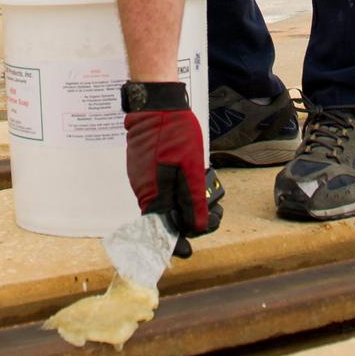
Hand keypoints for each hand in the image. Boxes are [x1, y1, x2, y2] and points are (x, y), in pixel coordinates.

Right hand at [124, 107, 208, 236]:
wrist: (156, 104)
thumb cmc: (176, 133)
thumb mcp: (192, 168)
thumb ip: (192, 200)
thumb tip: (195, 228)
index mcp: (153, 194)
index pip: (161, 231)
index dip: (175, 242)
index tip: (187, 251)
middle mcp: (143, 189)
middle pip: (163, 218)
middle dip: (187, 221)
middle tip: (213, 217)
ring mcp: (141, 177)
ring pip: (162, 202)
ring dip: (183, 205)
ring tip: (209, 197)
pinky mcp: (143, 167)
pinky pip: (159, 188)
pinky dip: (175, 191)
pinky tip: (191, 182)